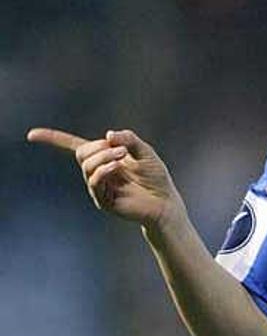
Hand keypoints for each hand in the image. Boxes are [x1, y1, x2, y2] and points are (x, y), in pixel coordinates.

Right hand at [27, 127, 185, 230]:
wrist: (164, 201)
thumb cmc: (155, 177)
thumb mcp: (145, 152)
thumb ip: (129, 140)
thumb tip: (108, 134)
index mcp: (104, 158)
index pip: (73, 146)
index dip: (53, 139)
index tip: (32, 135)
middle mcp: (98, 172)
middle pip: (82, 153)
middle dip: (99, 147)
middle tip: (121, 150)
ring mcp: (99, 187)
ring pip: (87, 166)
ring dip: (104, 156)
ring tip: (123, 156)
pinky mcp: (103, 200)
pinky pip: (95, 181)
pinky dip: (105, 169)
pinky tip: (118, 166)